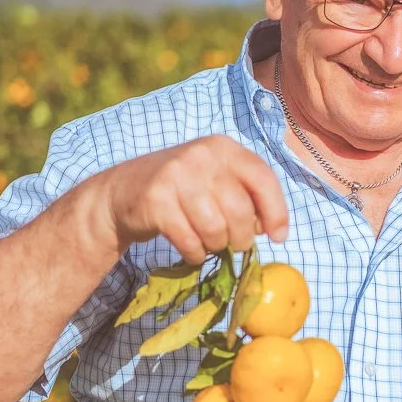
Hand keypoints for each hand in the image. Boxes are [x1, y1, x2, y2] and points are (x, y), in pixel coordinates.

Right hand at [96, 135, 289, 262]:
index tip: (278, 237)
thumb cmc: (182, 190)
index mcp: (224, 148)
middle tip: (233, 244)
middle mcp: (201, 155)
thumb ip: (246, 196)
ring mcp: (176, 175)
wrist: (123, 191)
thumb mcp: (216, 181)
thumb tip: (270, 228)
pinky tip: (191, 247)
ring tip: (208, 242)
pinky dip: (195, 253)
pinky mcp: (155, 200)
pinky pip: (189, 241)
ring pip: (215, 229)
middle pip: (240, 211)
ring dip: (216, 246)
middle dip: (241, 238)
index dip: (277, 211)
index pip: (263, 178)